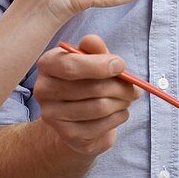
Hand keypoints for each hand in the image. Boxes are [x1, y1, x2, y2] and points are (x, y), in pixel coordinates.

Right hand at [34, 35, 139, 156]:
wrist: (77, 115)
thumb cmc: (86, 79)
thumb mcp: (90, 59)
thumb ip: (94, 49)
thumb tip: (92, 41)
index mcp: (47, 65)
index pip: (70, 66)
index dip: (100, 66)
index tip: (121, 65)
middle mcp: (43, 91)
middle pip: (91, 88)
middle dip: (120, 87)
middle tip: (135, 88)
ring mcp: (53, 116)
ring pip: (100, 108)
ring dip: (122, 102)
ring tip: (127, 99)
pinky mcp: (68, 136)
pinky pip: (103, 125)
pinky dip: (120, 117)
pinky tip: (119, 112)